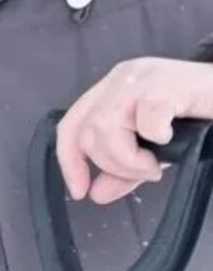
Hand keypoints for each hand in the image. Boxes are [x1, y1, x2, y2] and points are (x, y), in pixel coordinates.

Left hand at [56, 58, 212, 204]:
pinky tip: (171, 138)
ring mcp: (144, 77)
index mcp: (114, 88)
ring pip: (105, 127)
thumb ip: (123, 169)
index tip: (80, 190)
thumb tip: (95, 193)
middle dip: (112, 164)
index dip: (70, 160)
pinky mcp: (167, 83)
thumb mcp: (154, 149)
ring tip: (156, 163)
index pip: (71, 123)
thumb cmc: (199, 116)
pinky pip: (144, 119)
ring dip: (129, 158)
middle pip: (87, 130)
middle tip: (145, 170)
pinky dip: (155, 138)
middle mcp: (123, 77)